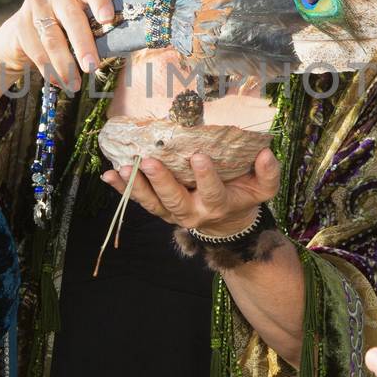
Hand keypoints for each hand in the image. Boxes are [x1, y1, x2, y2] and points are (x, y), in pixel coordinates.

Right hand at [0, 0, 115, 93]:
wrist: (20, 37)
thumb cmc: (63, 33)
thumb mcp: (81, 27)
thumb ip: (97, 32)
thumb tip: (120, 51)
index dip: (100, 2)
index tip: (107, 21)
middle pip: (71, 17)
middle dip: (83, 45)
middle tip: (92, 67)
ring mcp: (34, 3)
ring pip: (52, 38)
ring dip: (64, 65)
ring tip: (74, 85)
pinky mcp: (19, 22)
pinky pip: (36, 49)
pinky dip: (49, 69)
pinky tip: (57, 82)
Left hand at [101, 148, 279, 237]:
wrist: (225, 223)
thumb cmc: (242, 196)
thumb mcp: (262, 190)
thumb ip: (268, 174)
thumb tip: (267, 153)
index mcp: (217, 205)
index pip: (212, 192)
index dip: (205, 177)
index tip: (198, 156)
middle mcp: (191, 213)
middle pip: (174, 200)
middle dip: (161, 181)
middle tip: (150, 162)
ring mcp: (171, 213)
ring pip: (151, 203)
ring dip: (135, 186)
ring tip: (123, 168)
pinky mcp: (157, 209)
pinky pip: (137, 201)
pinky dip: (122, 189)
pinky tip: (109, 175)